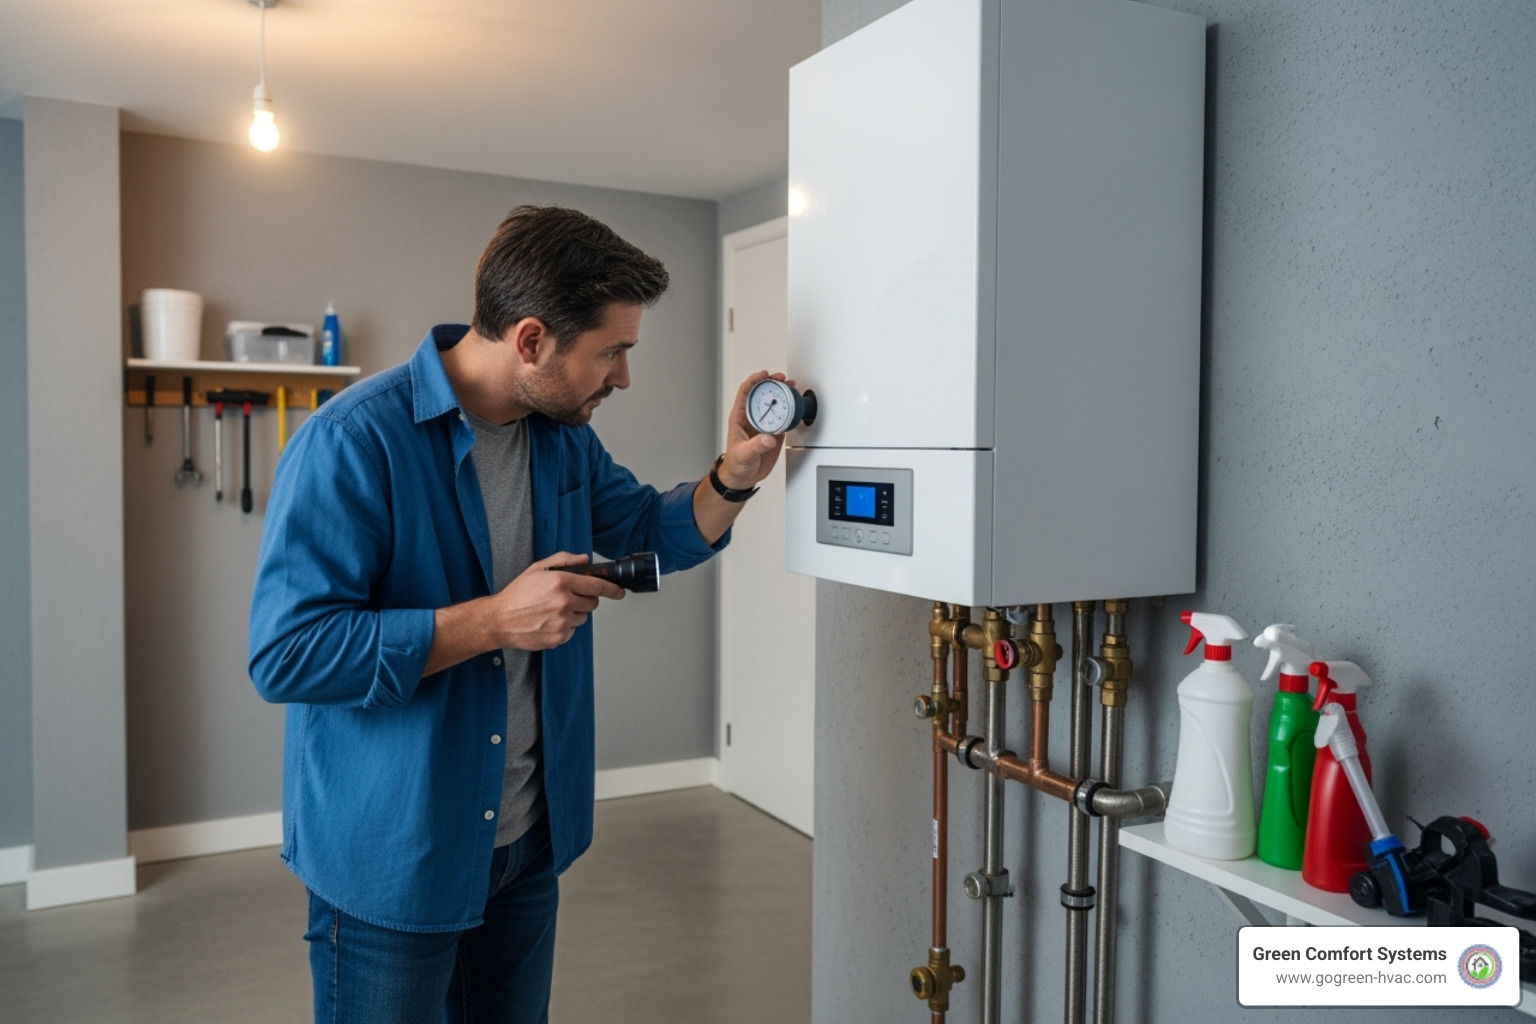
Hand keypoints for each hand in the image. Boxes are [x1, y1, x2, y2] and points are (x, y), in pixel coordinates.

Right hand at [488, 552, 624, 650]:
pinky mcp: (559, 637)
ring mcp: (562, 621)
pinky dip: (564, 627)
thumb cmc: (517, 594)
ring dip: (574, 614)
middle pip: (593, 603)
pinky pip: (572, 631)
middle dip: (585, 600)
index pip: (597, 586)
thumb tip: (585, 560)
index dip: (612, 589)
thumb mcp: (538, 569)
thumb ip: (564, 560)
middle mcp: (564, 602)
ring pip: (583, 618)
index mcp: (561, 582)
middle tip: (568, 598)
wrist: (499, 620)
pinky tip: (548, 621)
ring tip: (552, 610)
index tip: (618, 592)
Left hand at [719, 370, 789, 489]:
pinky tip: (796, 404)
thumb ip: (755, 446)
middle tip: (782, 379)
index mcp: (740, 417)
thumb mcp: (743, 454)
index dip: (754, 381)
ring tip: (792, 386)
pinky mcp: (774, 431)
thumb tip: (768, 438)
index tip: (764, 375)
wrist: (743, 477)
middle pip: (762, 393)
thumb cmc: (736, 464)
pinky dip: (790, 409)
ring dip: (782, 393)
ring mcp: (764, 423)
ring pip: (773, 402)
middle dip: (772, 383)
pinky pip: (783, 416)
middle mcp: (752, 417)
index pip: (745, 392)